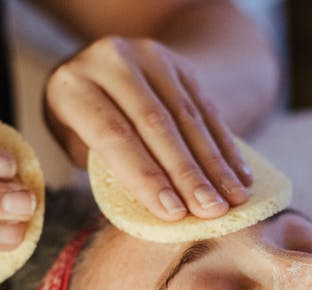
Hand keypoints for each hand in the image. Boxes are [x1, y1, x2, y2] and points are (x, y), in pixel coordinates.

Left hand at [44, 36, 252, 220]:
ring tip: (233, 198)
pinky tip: (239, 175)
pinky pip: (208, 108)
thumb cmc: (84, 123)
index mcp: (72, 87)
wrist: (102, 68)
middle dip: (187, 173)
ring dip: (214, 163)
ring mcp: (148, 56)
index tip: (173, 212)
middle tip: (211, 210)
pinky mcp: (179, 62)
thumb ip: (110, 168)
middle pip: (155, 124)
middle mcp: (110, 61)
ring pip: (187, 116)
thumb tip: (157, 207)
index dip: (145, 176)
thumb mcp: (78, 143)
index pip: (113, 135)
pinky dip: (226, 146)